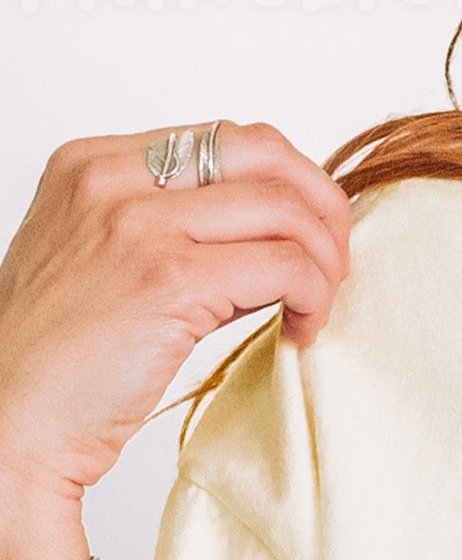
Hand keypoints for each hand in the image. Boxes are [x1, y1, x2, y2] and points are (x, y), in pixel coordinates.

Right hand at [0, 122, 350, 559]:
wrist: (10, 420)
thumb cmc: (61, 361)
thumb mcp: (109, 265)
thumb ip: (177, 233)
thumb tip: (272, 238)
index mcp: (93, 164)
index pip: (228, 140)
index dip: (287, 188)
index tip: (304, 244)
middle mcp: (111, 178)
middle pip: (267, 155)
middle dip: (323, 212)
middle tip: (331, 271)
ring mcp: (139, 223)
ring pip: (287, 210)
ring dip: (326, 264)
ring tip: (314, 311)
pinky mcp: (170, 278)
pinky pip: (288, 266)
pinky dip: (316, 299)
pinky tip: (300, 334)